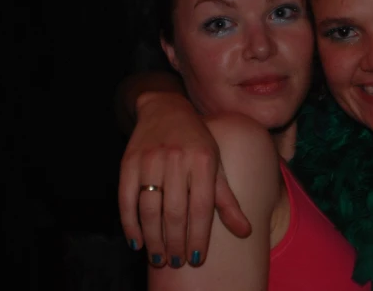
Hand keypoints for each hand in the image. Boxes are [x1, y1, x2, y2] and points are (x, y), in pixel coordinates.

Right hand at [119, 92, 251, 268]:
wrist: (165, 109)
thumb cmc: (196, 142)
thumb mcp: (216, 164)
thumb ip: (227, 200)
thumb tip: (245, 231)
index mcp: (204, 160)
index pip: (202, 206)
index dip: (198, 235)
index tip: (196, 258)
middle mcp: (178, 159)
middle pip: (175, 211)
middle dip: (176, 242)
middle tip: (176, 262)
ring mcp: (151, 159)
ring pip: (150, 208)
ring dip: (154, 238)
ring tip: (159, 258)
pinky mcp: (129, 161)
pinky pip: (127, 198)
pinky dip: (130, 223)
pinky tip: (137, 241)